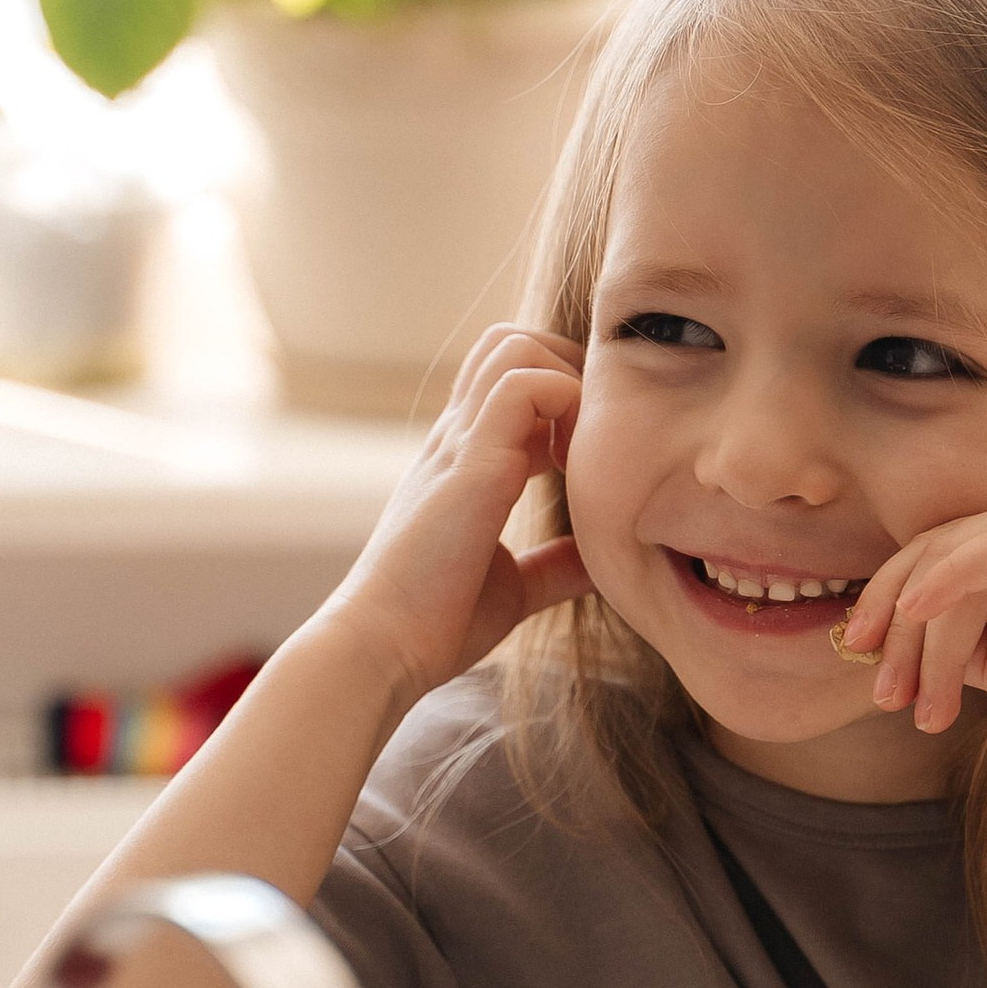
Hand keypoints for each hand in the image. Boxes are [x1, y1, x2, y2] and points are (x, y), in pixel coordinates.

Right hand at [320, 324, 595, 705]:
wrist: (383, 646)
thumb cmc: (436, 622)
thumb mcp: (513, 585)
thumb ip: (555, 564)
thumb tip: (603, 559)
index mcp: (461, 458)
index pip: (506, 379)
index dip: (556, 396)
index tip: (581, 455)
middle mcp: (456, 437)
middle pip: (507, 341)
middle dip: (566, 365)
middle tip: (589, 432)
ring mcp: (459, 442)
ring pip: (513, 345)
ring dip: (564, 379)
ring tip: (576, 447)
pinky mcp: (471, 461)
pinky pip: (523, 385)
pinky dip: (561, 403)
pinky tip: (564, 464)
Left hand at [835, 489, 986, 777]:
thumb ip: (968, 645)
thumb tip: (895, 643)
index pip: (942, 555)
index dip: (891, 606)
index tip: (862, 665)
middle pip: (940, 552)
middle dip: (897, 624)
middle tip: (879, 691)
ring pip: (963, 563)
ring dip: (925, 636)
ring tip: (917, 703)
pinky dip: (952, 580)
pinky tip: (918, 615)